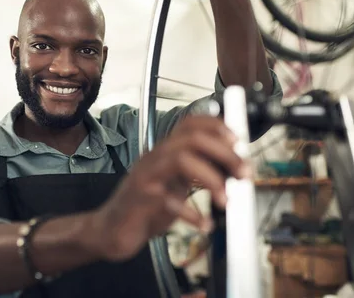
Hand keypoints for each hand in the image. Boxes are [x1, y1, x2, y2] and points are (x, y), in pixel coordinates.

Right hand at [92, 116, 250, 261]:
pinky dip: (192, 214)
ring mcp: (146, 176)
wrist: (110, 229)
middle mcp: (154, 157)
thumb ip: (198, 173)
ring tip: (225, 200)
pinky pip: (168, 199)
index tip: (239, 142)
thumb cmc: (145, 207)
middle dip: (225, 153)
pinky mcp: (140, 199)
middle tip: (244, 173)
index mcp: (164, 151)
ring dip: (211, 178)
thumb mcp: (175, 185)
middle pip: (192, 139)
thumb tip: (233, 166)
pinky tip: (204, 225)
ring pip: (181, 160)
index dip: (218, 127)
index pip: (190, 124)